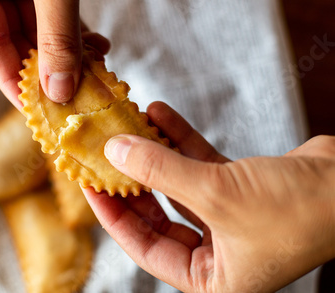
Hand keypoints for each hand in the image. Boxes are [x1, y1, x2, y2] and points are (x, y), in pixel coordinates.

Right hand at [0, 0, 109, 107]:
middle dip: (48, 69)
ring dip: (69, 52)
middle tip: (75, 96)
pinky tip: (97, 47)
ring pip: (42, 28)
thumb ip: (57, 33)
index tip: (37, 111)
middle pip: (17, 40)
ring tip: (95, 71)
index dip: (14, 81)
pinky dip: (77, 32)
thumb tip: (59, 90)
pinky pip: (60, 11)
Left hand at [83, 101, 334, 292]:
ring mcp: (227, 218)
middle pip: (156, 215)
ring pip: (176, 185)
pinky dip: (180, 139)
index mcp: (211, 278)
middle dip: (130, 182)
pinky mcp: (239, 189)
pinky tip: (159, 114)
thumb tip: (115, 152)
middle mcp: (217, 252)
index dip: (112, 215)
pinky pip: (198, 163)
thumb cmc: (300, 211)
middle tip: (103, 156)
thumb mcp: (216, 193)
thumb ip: (161, 171)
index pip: (144, 247)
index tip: (90, 184)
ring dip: (154, 153)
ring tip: (127, 126)